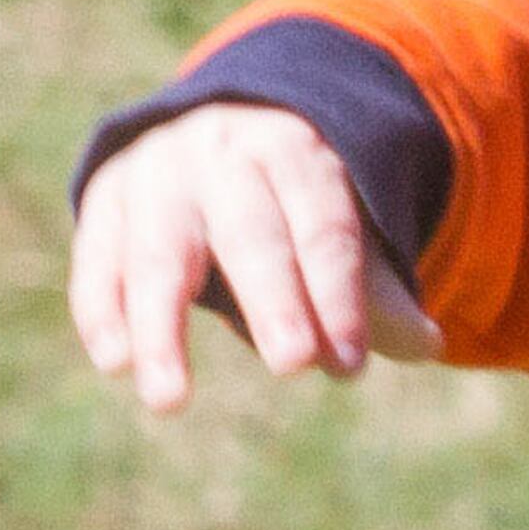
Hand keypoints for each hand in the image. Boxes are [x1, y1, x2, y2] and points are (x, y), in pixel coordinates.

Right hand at [67, 105, 440, 411]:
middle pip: (250, 231)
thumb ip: (374, 290)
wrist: (214, 128)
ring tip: (169, 401)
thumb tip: (429, 343)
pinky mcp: (106, 198)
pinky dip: (102, 308)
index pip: (323, 225)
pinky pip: (99, 256)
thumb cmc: (290, 203)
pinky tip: (115, 363)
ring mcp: (158, 172)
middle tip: (293, 366)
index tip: (348, 363)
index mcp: (296, 152)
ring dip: (162, 327)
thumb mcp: (339, 228)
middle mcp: (224, 152)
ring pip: (161, 250)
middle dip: (274, 299)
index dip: (337, 293)